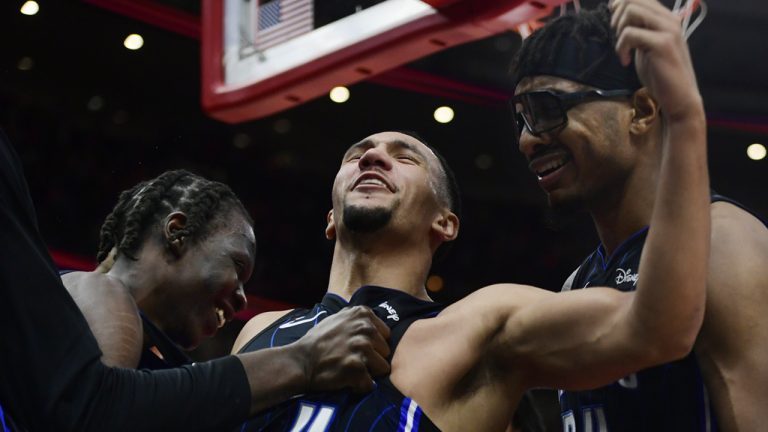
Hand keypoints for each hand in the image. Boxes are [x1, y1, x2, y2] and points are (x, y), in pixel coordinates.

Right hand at [296, 306, 390, 392]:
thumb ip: (358, 319)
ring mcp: (362, 347)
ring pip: (383, 368)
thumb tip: (375, 323)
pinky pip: (370, 384)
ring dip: (368, 373)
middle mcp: (365, 328)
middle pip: (386, 351)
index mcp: (363, 314)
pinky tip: (345, 379)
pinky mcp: (358, 367)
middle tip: (352, 359)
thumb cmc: (318, 341)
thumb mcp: (338, 319)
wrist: (300, 361)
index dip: (373, 344)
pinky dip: (359, 386)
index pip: (385, 334)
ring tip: (350, 369)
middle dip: (373, 358)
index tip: (356, 348)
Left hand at [610, 0, 702, 121]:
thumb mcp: (646, 46)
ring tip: (623, 49)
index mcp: (666, 17)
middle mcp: (669, 19)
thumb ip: (637, 29)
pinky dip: (621, 47)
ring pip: (632, 11)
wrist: (679, 96)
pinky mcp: (662, 44)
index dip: (620, 4)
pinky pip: (631, 34)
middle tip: (617, 36)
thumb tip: (617, 10)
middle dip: (617, 16)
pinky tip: (625, 61)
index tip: (614, 22)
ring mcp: (668, 30)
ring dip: (619, 30)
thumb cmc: (660, 73)